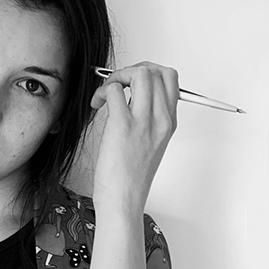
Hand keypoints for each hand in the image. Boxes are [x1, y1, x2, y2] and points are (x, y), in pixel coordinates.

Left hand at [90, 61, 178, 214]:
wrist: (123, 199)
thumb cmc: (129, 176)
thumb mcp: (149, 144)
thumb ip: (147, 119)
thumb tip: (129, 96)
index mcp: (169, 123)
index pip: (170, 79)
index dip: (148, 72)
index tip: (131, 82)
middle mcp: (161, 119)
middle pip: (157, 71)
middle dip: (133, 69)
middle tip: (118, 84)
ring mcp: (144, 122)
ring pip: (140, 74)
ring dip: (118, 76)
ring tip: (107, 94)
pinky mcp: (123, 126)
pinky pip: (114, 90)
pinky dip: (102, 91)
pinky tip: (97, 104)